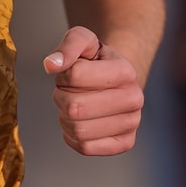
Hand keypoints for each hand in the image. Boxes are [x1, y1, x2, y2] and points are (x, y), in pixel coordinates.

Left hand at [43, 26, 142, 155]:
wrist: (115, 79)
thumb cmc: (95, 59)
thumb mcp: (82, 39)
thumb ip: (67, 46)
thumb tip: (51, 65)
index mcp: (125, 71)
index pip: (74, 75)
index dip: (63, 74)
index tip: (71, 71)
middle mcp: (134, 99)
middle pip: (74, 107)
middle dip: (61, 97)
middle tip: (68, 91)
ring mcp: (132, 123)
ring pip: (78, 129)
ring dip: (65, 117)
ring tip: (74, 104)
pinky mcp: (125, 143)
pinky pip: (84, 147)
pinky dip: (73, 135)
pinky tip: (79, 121)